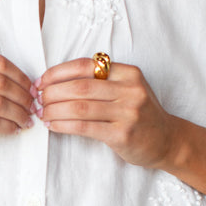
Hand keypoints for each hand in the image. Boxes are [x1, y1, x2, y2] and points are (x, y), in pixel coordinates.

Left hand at [37, 57, 178, 167]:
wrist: (168, 140)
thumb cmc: (141, 114)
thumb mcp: (128, 89)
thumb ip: (101, 81)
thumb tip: (56, 82)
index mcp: (129, 73)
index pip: (86, 65)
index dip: (59, 72)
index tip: (41, 80)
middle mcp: (130, 90)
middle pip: (80, 86)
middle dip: (52, 92)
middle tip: (37, 99)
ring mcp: (128, 112)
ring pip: (79, 107)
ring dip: (54, 110)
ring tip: (41, 113)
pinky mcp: (122, 134)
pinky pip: (84, 127)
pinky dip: (63, 125)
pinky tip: (52, 125)